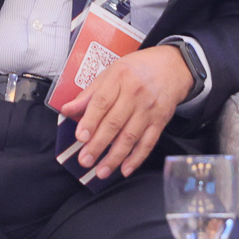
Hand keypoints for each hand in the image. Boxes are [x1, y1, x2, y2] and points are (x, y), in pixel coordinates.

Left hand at [56, 44, 193, 179]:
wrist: (172, 67)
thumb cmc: (136, 70)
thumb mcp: (110, 73)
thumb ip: (89, 94)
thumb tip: (66, 109)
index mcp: (119, 78)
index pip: (101, 102)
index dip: (90, 121)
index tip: (80, 137)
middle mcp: (135, 93)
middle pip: (114, 122)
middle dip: (98, 145)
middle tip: (85, 160)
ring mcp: (149, 109)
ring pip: (130, 136)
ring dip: (115, 157)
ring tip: (101, 171)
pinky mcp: (160, 121)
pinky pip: (148, 143)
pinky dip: (137, 158)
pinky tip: (125, 169)